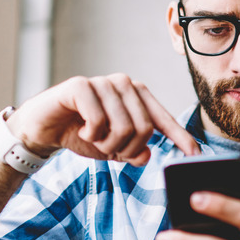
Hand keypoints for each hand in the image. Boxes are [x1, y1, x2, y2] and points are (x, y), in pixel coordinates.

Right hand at [5, 74, 199, 165]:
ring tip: (93, 138)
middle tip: (108, 149)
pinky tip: (81, 129)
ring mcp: (103, 82)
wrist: (43, 128)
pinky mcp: (81, 85)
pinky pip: (99, 120)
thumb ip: (133, 152)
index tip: (195, 156)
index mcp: (137, 97)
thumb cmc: (81, 133)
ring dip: (106, 143)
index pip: (164, 119)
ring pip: (123, 127)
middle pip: (144, 129)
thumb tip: (146, 156)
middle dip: (126, 149)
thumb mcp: (112, 149)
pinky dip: (90, 134)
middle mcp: (124, 84)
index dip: (180, 137)